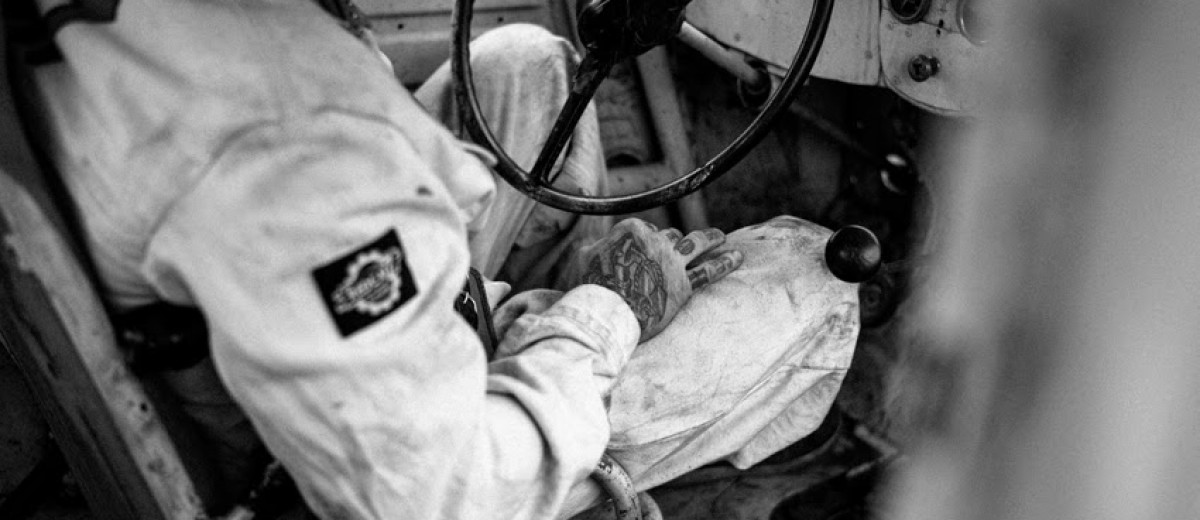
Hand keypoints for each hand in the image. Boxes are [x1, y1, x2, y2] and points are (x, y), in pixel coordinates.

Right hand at [570, 219, 742, 341]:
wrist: (608, 313)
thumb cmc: (591, 287)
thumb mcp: (584, 258)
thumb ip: (596, 247)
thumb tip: (596, 247)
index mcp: (633, 231)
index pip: (646, 230)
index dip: (647, 240)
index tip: (647, 251)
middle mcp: (656, 241)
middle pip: (671, 236)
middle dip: (678, 240)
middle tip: (687, 242)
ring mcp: (673, 262)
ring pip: (696, 244)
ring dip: (710, 239)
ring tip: (720, 237)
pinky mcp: (684, 285)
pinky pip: (709, 271)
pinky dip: (724, 262)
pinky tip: (737, 256)